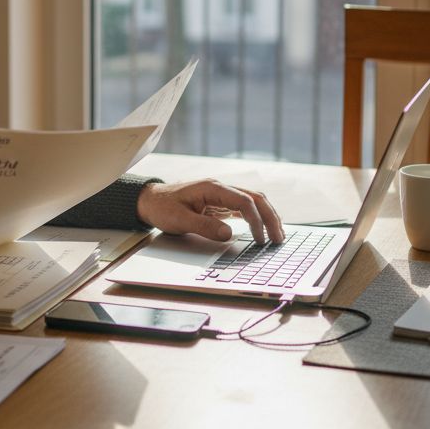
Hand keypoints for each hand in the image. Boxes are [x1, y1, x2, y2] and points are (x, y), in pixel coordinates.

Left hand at [136, 180, 282, 243]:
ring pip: (253, 201)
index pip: (244, 201)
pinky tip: (263, 229)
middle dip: (270, 217)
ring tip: (277, 235)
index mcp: (212, 188)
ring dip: (267, 216)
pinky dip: (257, 217)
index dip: (256, 221)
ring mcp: (222, 194)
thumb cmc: (163, 208)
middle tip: (279, 239)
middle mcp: (221, 188)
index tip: (259, 240)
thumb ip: (204, 227)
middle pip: (255, 198)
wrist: (150, 200)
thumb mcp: (179, 220)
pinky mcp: (220, 203)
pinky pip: (244, 207)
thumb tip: (229, 235)